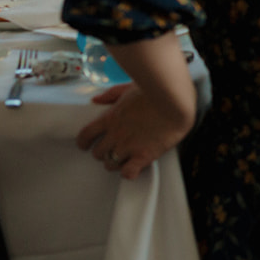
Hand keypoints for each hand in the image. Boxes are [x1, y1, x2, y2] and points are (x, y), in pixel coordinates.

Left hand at [75, 83, 193, 179]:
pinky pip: (128, 173)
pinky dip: (129, 172)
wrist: (176, 101)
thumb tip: (96, 100)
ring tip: (123, 160)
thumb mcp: (129, 86)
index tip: (86, 144)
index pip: (85, 135)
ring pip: (110, 164)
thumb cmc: (156, 91)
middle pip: (97, 153)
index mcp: (110, 117)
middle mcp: (116, 134)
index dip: (83, 142)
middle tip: (111, 150)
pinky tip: (134, 167)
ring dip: (115, 163)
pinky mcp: (144, 155)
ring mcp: (129, 146)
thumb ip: (110, 94)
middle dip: (103, 152)